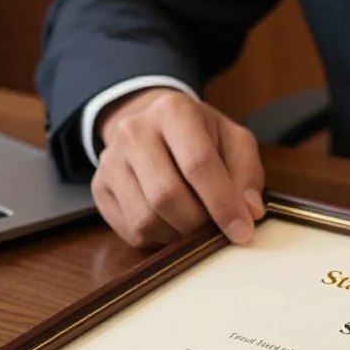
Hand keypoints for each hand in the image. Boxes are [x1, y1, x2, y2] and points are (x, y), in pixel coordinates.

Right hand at [91, 88, 264, 247]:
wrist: (155, 126)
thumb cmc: (202, 136)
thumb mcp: (234, 141)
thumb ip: (247, 173)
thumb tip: (250, 211)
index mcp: (174, 111)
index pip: (198, 165)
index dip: (223, 204)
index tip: (242, 232)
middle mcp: (134, 131)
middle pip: (167, 196)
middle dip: (199, 224)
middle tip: (218, 231)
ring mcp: (110, 160)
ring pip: (146, 219)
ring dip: (180, 235)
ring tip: (197, 225)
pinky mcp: (99, 188)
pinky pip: (131, 231)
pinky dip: (160, 238)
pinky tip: (174, 224)